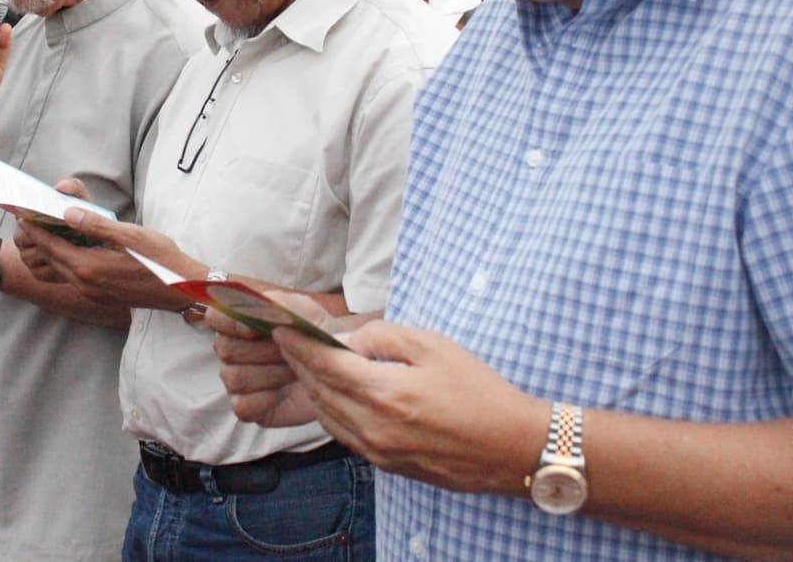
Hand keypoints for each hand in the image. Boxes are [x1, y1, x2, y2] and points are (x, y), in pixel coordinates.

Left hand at [10, 183, 201, 309]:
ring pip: (59, 270)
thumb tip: (67, 213)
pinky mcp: (99, 297)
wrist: (180, 291)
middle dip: (37, 238)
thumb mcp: (130, 236)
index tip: (21, 212)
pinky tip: (69, 250)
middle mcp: (84, 283)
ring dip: (49, 252)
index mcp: (89, 267)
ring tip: (44, 233)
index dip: (34, 227)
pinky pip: (71, 278)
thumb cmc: (160, 259)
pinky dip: (63, 262)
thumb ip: (96, 225)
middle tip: (27, 219)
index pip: (51, 244)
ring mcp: (91, 293)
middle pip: (50, 258)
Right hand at [210, 302, 373, 428]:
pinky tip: (285, 392)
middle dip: (264, 350)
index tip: (257, 328)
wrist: (337, 372)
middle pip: (225, 348)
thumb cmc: (319, 338)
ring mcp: (236, 378)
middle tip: (291, 350)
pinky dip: (267, 399)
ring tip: (294, 370)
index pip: (216, 316)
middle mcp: (232, 348)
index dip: (233, 322)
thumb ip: (287, 305)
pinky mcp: (246, 407)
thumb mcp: (311, 315)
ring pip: (234, 377)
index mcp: (240, 319)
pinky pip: (242, 405)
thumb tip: (266, 303)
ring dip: (271, 375)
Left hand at [268, 300, 542, 494]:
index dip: (299, 344)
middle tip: (287, 340)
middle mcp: (373, 428)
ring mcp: (378, 452)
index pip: (325, 365)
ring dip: (312, 388)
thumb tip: (349, 340)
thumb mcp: (434, 346)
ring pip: (327, 416)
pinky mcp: (386, 466)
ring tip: (305, 363)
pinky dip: (330, 411)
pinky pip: (344, 435)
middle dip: (299, 362)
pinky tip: (332, 395)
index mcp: (384, 394)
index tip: (281, 327)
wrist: (511, 446)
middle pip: (319, 391)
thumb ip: (384, 338)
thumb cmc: (478, 391)